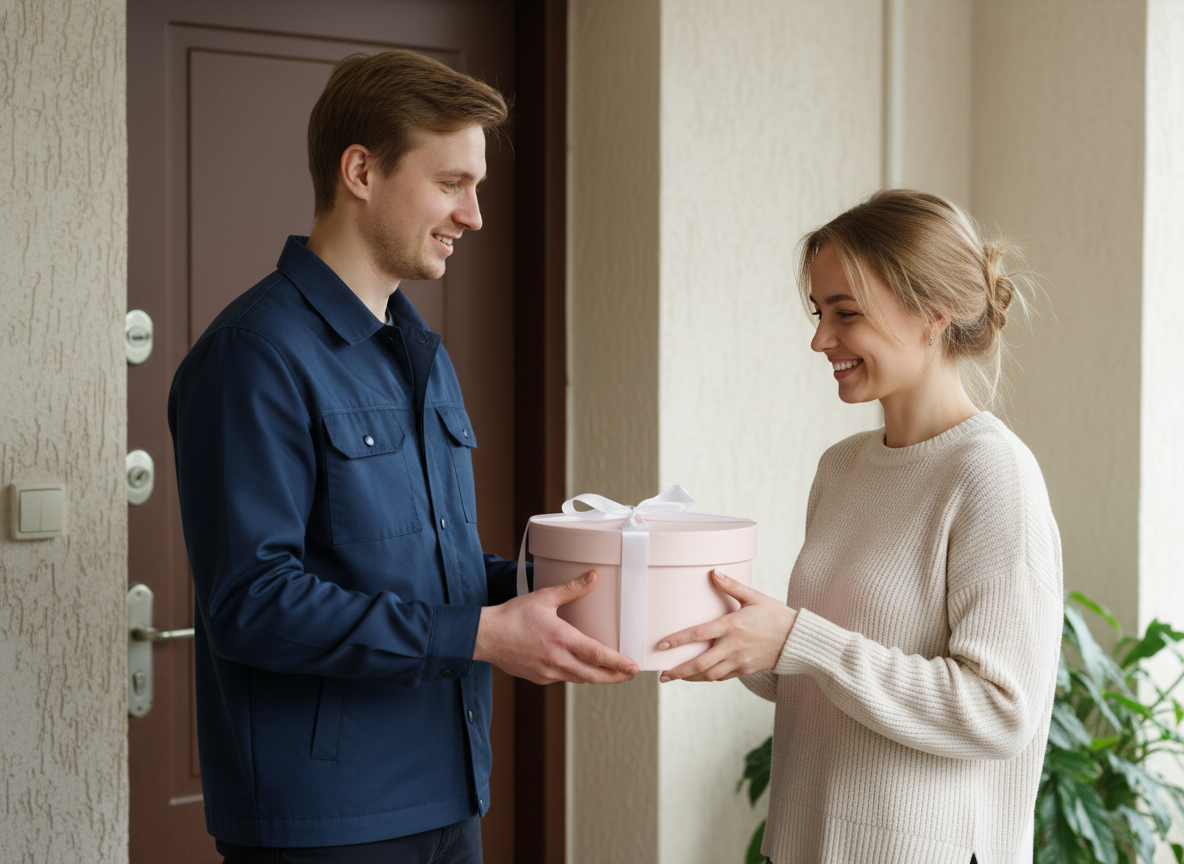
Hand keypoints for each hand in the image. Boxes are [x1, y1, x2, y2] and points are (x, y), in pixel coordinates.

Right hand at [474, 570, 639, 684]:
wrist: (485, 637)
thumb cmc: (513, 616)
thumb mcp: (544, 598)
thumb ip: (571, 589)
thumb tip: (593, 577)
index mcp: (561, 639)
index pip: (597, 654)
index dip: (617, 662)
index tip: (633, 666)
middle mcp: (557, 660)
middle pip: (594, 675)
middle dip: (615, 676)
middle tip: (631, 674)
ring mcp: (548, 673)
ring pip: (580, 679)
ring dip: (597, 677)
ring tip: (612, 673)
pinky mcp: (539, 678)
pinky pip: (564, 678)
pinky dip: (576, 674)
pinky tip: (581, 668)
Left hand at [657, 570, 796, 682]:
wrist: (797, 639)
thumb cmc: (776, 615)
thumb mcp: (754, 597)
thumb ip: (731, 586)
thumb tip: (713, 572)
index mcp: (732, 626)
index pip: (699, 634)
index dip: (678, 640)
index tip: (661, 645)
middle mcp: (733, 646)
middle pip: (700, 663)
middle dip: (678, 670)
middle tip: (662, 675)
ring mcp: (740, 661)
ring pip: (709, 675)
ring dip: (690, 678)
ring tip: (675, 677)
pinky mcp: (746, 670)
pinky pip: (722, 677)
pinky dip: (708, 678)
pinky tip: (699, 676)